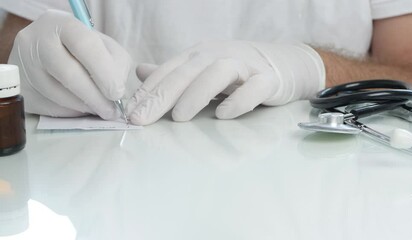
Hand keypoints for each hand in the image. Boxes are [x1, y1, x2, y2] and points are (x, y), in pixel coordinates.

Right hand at [8, 10, 130, 119]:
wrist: (45, 52)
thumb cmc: (82, 49)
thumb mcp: (104, 45)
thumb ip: (116, 63)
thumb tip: (115, 91)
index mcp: (60, 23)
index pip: (84, 45)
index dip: (104, 72)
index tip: (117, 92)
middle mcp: (35, 41)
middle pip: (68, 73)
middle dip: (95, 96)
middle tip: (111, 110)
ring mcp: (23, 65)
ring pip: (58, 94)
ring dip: (84, 107)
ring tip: (100, 109)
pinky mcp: (21, 88)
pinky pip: (48, 107)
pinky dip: (71, 112)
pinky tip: (81, 108)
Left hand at [127, 41, 324, 124]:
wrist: (282, 62)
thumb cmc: (236, 70)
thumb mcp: (201, 68)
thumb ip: (173, 73)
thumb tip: (140, 73)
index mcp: (199, 54)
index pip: (169, 71)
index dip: (148, 91)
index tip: (129, 114)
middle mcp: (218, 55)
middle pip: (187, 72)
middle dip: (161, 95)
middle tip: (141, 119)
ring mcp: (244, 66)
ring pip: (218, 73)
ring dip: (196, 95)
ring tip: (180, 117)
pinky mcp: (267, 79)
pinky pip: (254, 88)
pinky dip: (238, 100)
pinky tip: (223, 115)